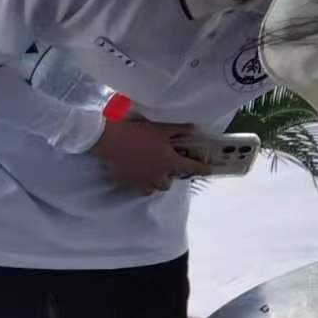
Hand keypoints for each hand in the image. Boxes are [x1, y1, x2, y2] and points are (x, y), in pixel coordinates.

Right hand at [92, 121, 209, 194]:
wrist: (108, 139)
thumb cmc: (137, 132)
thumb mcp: (160, 128)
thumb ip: (178, 130)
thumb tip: (193, 129)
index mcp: (169, 163)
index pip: (191, 168)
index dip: (202, 169)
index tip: (209, 171)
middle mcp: (157, 176)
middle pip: (168, 184)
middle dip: (169, 177)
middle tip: (166, 168)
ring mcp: (141, 181)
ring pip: (153, 189)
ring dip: (155, 183)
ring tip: (151, 174)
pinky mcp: (126, 183)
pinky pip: (135, 188)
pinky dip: (138, 184)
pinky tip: (135, 176)